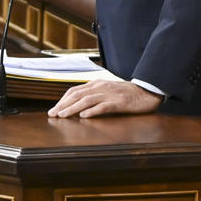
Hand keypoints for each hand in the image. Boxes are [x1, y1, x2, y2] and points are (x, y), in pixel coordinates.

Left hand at [48, 79, 162, 117]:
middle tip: (52, 114)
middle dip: (63, 104)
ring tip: (63, 115)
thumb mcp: (108, 91)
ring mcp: (110, 94)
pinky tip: (84, 116)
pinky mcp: (119, 102)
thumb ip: (94, 95)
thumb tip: (77, 107)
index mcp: (97, 84)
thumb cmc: (127, 94)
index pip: (75, 90)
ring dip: (73, 108)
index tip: (54, 109)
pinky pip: (104, 106)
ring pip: (87, 100)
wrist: (147, 92)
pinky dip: (93, 111)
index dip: (63, 99)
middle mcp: (102, 87)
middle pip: (78, 94)